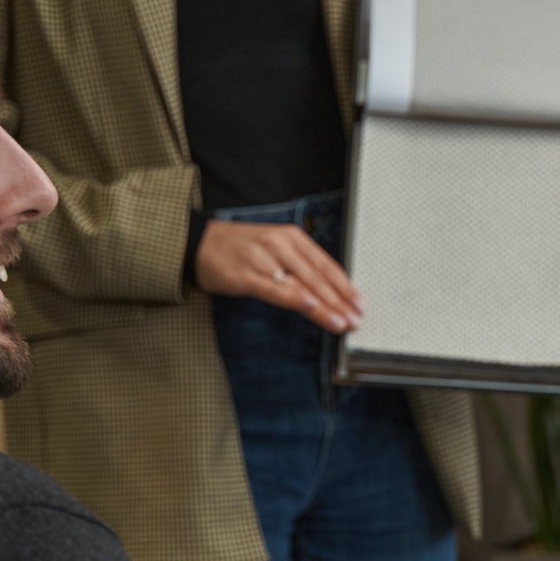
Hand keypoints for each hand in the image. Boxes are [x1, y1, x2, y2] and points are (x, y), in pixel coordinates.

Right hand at [194, 220, 362, 332]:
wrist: (199, 243)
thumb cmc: (241, 248)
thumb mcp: (275, 248)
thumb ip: (300, 265)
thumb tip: (328, 292)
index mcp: (292, 237)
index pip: (325, 264)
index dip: (345, 286)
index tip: (360, 304)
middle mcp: (280, 245)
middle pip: (317, 277)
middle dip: (340, 301)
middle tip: (356, 319)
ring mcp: (262, 260)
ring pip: (300, 286)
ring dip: (324, 307)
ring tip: (341, 322)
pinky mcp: (245, 275)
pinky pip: (274, 290)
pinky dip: (294, 299)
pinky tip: (311, 307)